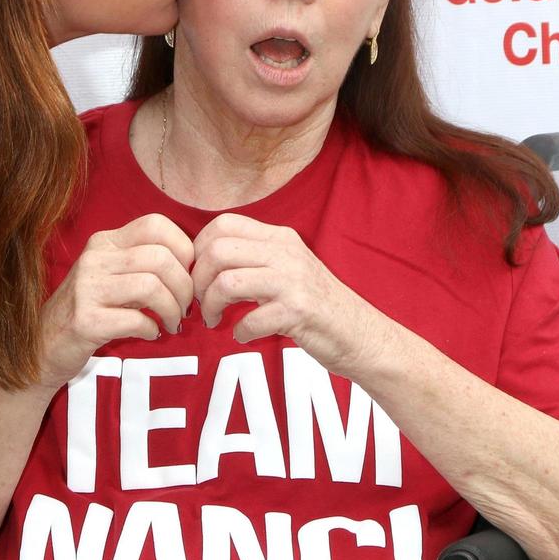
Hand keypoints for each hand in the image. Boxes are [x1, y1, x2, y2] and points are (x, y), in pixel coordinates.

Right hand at [35, 214, 194, 391]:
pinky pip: (136, 319)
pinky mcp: (86, 320)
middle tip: (185, 307)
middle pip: (160, 257)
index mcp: (104, 242)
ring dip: (172, 309)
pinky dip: (152, 328)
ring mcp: (87, 288)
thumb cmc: (91, 309)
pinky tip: (150, 333)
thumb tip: (194, 265)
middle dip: (185, 286)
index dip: (184, 249)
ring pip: (152, 286)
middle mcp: (94, 259)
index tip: (187, 274)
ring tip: (172, 322)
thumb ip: (143, 263)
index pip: (156, 224)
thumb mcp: (112, 275)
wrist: (45, 345)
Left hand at [192, 213, 374, 374]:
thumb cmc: (314, 303)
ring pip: (227, 282)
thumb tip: (201, 259)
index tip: (198, 274)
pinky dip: (239, 332)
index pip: (223, 224)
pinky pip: (250, 320)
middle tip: (199, 302)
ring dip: (211, 306)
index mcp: (280, 236)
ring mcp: (294, 280)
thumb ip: (252, 257)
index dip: (199, 248)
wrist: (360, 333)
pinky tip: (243, 335)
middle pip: (218, 251)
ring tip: (214, 319)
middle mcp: (286, 252)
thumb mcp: (286, 266)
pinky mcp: (299, 311)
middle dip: (198, 281)